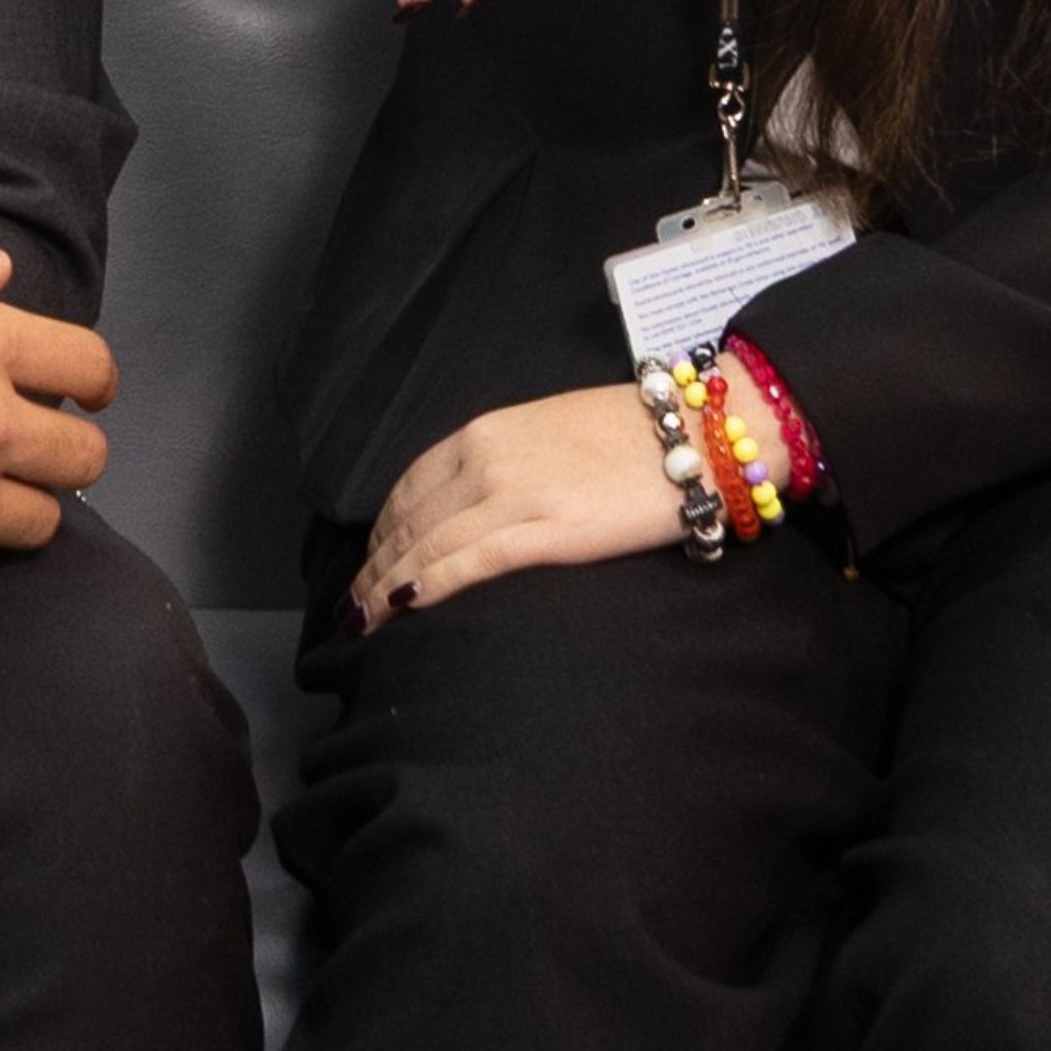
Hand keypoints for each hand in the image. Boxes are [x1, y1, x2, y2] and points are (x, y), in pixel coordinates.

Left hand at [354, 381, 690, 623]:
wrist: (699, 434)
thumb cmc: (634, 436)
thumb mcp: (549, 430)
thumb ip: (506, 460)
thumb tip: (477, 500)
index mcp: (486, 433)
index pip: (409, 485)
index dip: (382, 528)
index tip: (370, 559)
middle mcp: (487, 459)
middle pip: (409, 521)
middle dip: (372, 566)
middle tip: (351, 605)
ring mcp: (514, 494)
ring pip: (426, 546)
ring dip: (385, 586)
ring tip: (364, 620)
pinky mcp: (548, 530)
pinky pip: (467, 563)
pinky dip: (425, 585)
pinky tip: (403, 606)